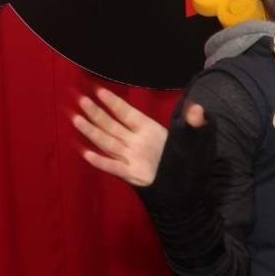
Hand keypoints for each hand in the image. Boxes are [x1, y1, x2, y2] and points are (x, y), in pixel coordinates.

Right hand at [72, 88, 205, 186]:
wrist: (185, 184)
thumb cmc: (186, 157)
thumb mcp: (194, 138)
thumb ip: (194, 123)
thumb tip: (197, 108)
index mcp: (148, 128)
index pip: (127, 113)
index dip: (114, 103)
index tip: (99, 90)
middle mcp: (135, 141)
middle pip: (112, 125)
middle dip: (97, 113)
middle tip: (81, 100)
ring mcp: (131, 157)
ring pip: (108, 142)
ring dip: (92, 132)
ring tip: (77, 119)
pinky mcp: (132, 174)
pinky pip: (114, 167)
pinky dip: (101, 161)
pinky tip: (86, 154)